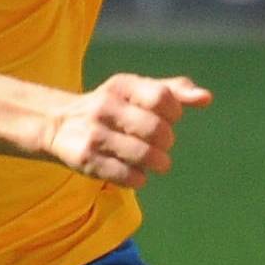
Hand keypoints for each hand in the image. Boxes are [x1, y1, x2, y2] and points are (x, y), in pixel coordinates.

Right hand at [45, 74, 212, 187]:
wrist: (58, 124)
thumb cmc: (112, 108)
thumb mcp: (137, 92)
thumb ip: (174, 91)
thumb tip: (206, 98)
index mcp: (122, 86)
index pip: (162, 97)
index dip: (174, 112)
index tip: (171, 119)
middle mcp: (105, 106)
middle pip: (155, 128)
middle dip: (167, 141)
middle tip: (165, 145)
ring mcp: (93, 133)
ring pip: (142, 154)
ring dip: (158, 162)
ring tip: (158, 162)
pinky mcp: (84, 159)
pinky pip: (123, 174)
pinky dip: (138, 178)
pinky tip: (139, 176)